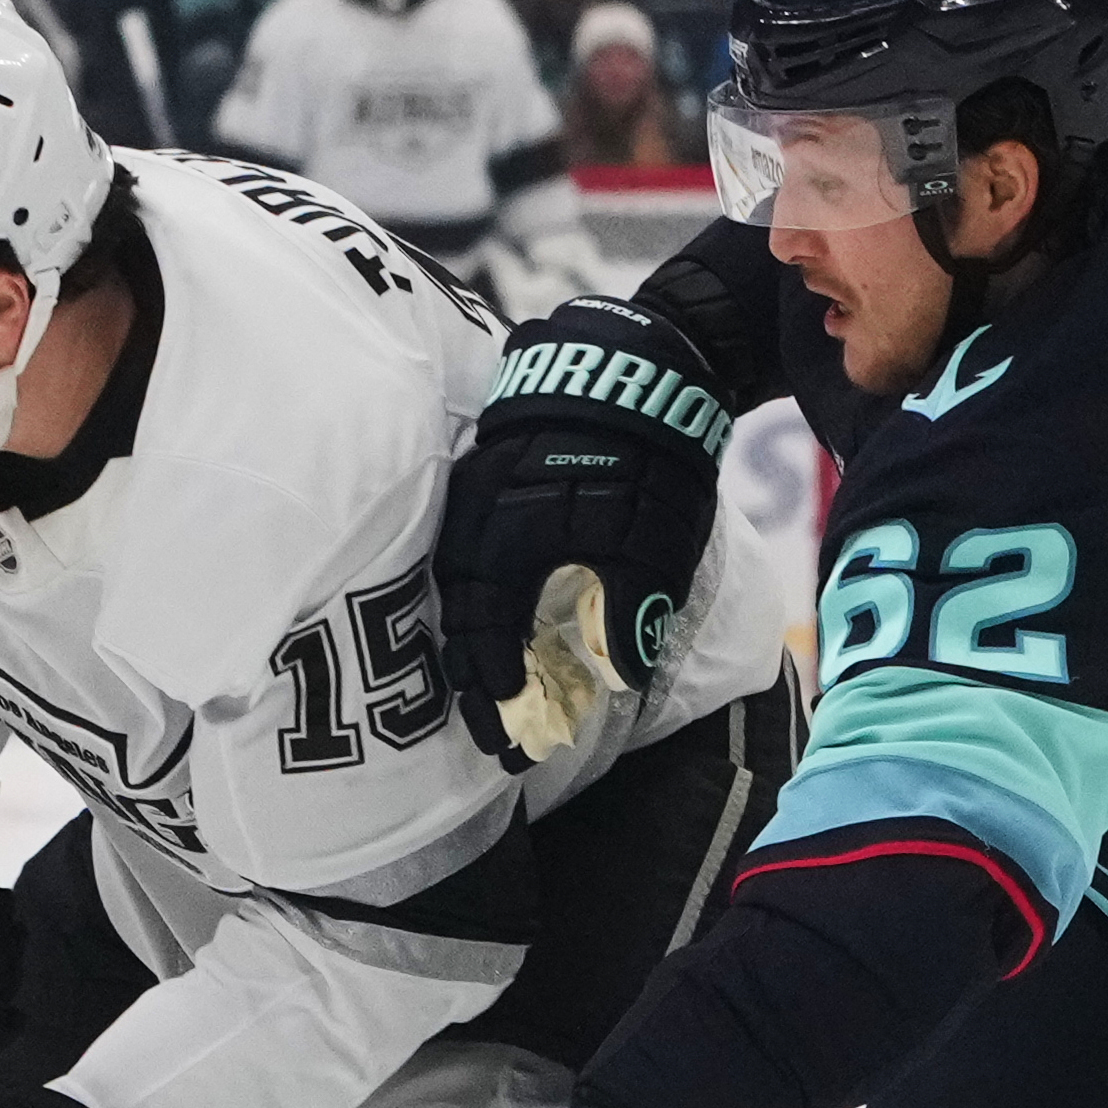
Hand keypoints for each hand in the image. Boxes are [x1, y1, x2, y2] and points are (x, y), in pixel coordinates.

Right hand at [438, 293, 729, 768]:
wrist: (641, 366)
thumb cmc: (649, 460)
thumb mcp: (651, 546)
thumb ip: (629, 615)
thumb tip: (616, 679)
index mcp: (507, 548)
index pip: (484, 638)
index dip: (495, 695)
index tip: (508, 741)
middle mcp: (475, 528)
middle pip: (457, 617)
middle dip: (476, 679)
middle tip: (496, 728)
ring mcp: (473, 500)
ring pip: (456, 584)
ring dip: (471, 637)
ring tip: (491, 681)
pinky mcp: (486, 481)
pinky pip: (466, 552)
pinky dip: (478, 595)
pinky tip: (495, 613)